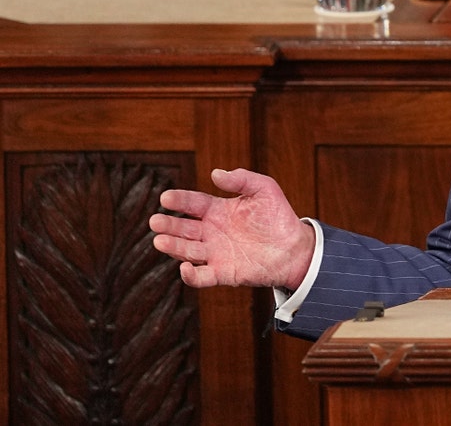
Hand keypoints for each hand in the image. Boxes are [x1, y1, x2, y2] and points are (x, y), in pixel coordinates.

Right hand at [149, 168, 315, 290]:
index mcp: (217, 210)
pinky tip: (185, 267)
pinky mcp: (223, 273)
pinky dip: (190, 275)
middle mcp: (211, 232)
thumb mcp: (264, 189)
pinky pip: (201, 277)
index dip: (178, 201)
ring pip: (186, 250)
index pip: (192, 204)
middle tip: (155, 221)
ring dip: (172, 247)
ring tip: (160, 241)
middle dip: (168, 225)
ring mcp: (215, 253)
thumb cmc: (278, 217)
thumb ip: (241, 179)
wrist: (295, 248)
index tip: (165, 198)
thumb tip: (215, 173)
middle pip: (183, 228)